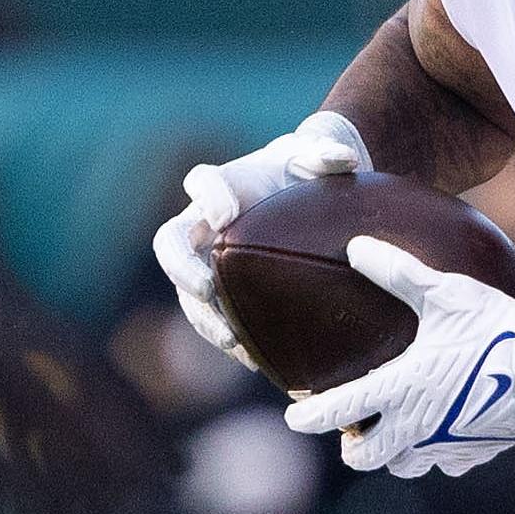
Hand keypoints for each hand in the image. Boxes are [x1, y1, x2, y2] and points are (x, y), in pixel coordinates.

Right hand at [152, 112, 368, 367]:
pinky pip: (209, 318)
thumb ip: (327, 155)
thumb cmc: (302, 177)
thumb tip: (344, 159)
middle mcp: (200, 222)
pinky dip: (227, 337)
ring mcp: (202, 261)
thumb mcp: (317, 161)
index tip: (226, 215)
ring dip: (203, 317)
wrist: (296, 202)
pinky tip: (254, 358)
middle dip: (181, 266)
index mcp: (222, 185)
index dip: (208, 195)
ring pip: (184, 291)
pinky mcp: (216, 292)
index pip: (201, 181)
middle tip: (206, 288)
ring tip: (231, 340)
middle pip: (170, 241)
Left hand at [281, 238, 514, 475]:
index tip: (293, 416)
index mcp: (402, 388)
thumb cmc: (500, 332)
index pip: (341, 410)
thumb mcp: (449, 294)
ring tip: (397, 431)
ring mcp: (446, 444)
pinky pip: (448, 462)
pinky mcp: (476, 453)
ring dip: (393, 453)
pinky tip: (448, 430)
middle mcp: (417, 425)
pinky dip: (440, 451)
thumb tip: (357, 246)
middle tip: (351, 431)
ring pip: (404, 465)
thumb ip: (399, 273)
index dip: (310, 416)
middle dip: (352, 447)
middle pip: (365, 456)